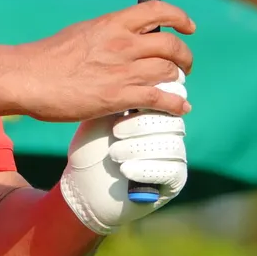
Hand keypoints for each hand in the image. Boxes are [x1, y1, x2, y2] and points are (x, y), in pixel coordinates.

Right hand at [11, 0, 193, 121]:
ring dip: (178, 80)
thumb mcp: (80, 34)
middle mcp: (122, 44)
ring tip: (175, 87)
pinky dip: (176, 104)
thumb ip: (104, 36)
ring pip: (169, 71)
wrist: (27, 78)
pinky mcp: (120, 96)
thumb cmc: (45, 58)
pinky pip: (161, 98)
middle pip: (171, 44)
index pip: (157, 11)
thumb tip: (117, 41)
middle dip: (184, 56)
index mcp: (111, 24)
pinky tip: (179, 108)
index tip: (188, 26)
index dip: (179, 17)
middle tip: (183, 65)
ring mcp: (122, 70)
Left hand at [59, 71, 187, 234]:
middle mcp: (169, 133)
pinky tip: (125, 170)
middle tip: (116, 131)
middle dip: (142, 124)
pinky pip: (171, 170)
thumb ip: (119, 93)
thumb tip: (131, 68)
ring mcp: (174, 157)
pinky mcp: (174, 181)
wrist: (82, 187)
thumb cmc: (89, 148)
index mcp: (155, 112)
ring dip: (140, 148)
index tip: (126, 104)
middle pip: (172, 119)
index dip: (152, 97)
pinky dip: (146, 169)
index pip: (169, 96)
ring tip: (114, 153)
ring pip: (171, 144)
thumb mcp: (100, 116)